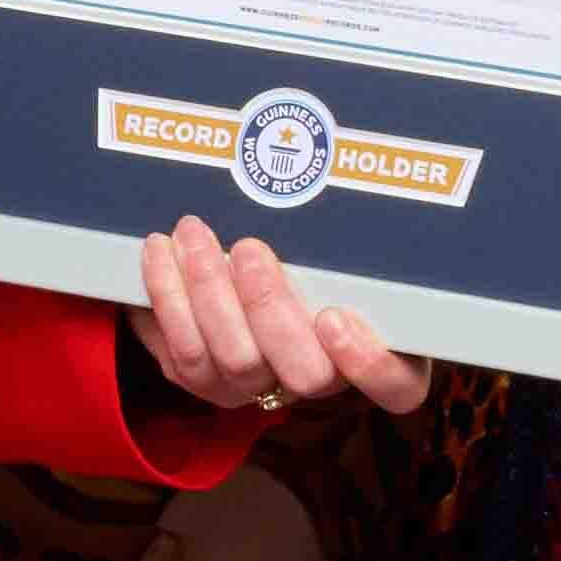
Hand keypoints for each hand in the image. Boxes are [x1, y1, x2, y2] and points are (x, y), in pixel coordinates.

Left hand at [130, 220, 422, 423]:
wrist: (241, 276)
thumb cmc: (316, 251)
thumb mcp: (346, 241)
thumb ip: (348, 233)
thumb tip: (322, 172)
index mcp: (380, 354)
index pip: (399, 388)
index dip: (369, 363)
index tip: (334, 317)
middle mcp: (322, 381)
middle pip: (305, 374)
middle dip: (269, 307)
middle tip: (248, 247)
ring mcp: (262, 388)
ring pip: (234, 361)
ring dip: (208, 292)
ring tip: (193, 232)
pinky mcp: (209, 383)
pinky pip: (183, 356)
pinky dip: (169, 298)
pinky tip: (160, 251)